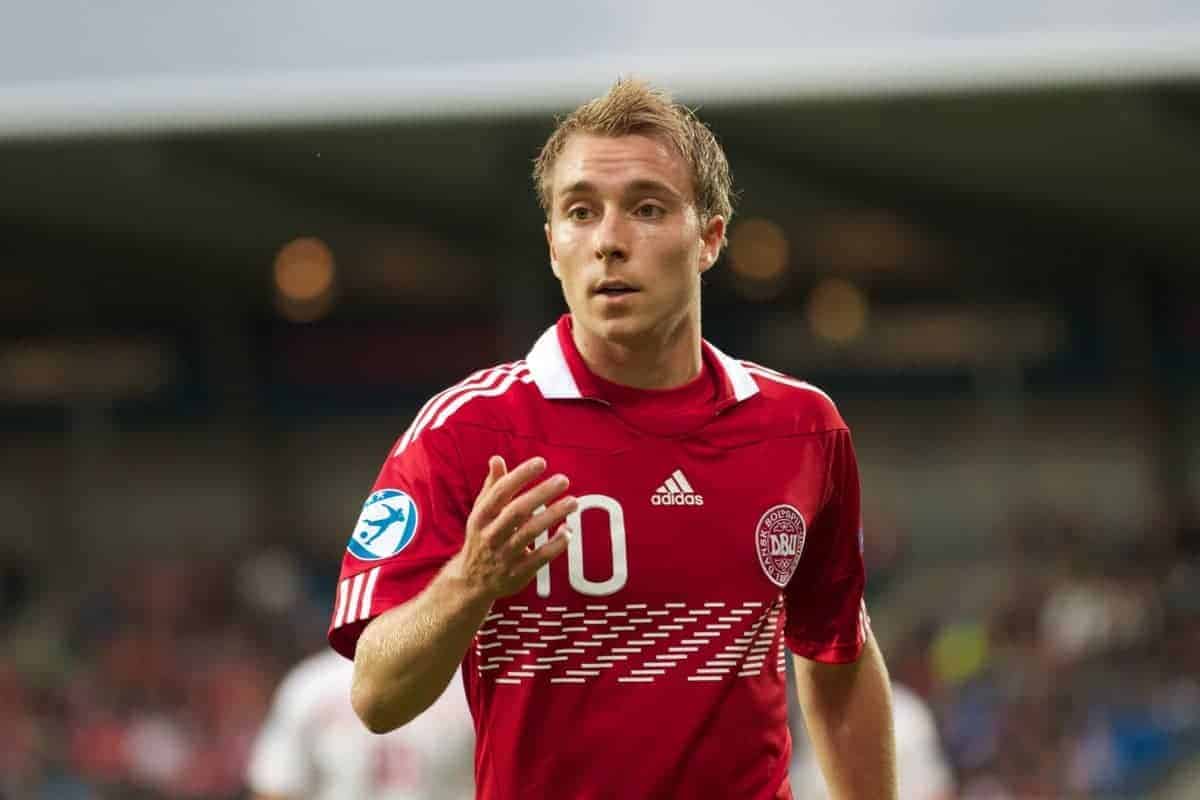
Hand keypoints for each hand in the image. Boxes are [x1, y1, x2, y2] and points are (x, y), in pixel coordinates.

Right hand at [450, 455, 574, 601]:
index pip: (501, 492)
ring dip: (553, 515)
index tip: (541, 462)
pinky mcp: (518, 573)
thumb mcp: (482, 513)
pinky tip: (568, 530)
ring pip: (530, 533)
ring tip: (573, 502)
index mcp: (481, 517)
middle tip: (564, 480)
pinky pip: (540, 557)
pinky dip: (556, 544)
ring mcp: (504, 556)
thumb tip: (496, 458)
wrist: (471, 582)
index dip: (520, 475)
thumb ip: (492, 487)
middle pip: (517, 511)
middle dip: (541, 494)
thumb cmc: (483, 538)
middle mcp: (490, 535)